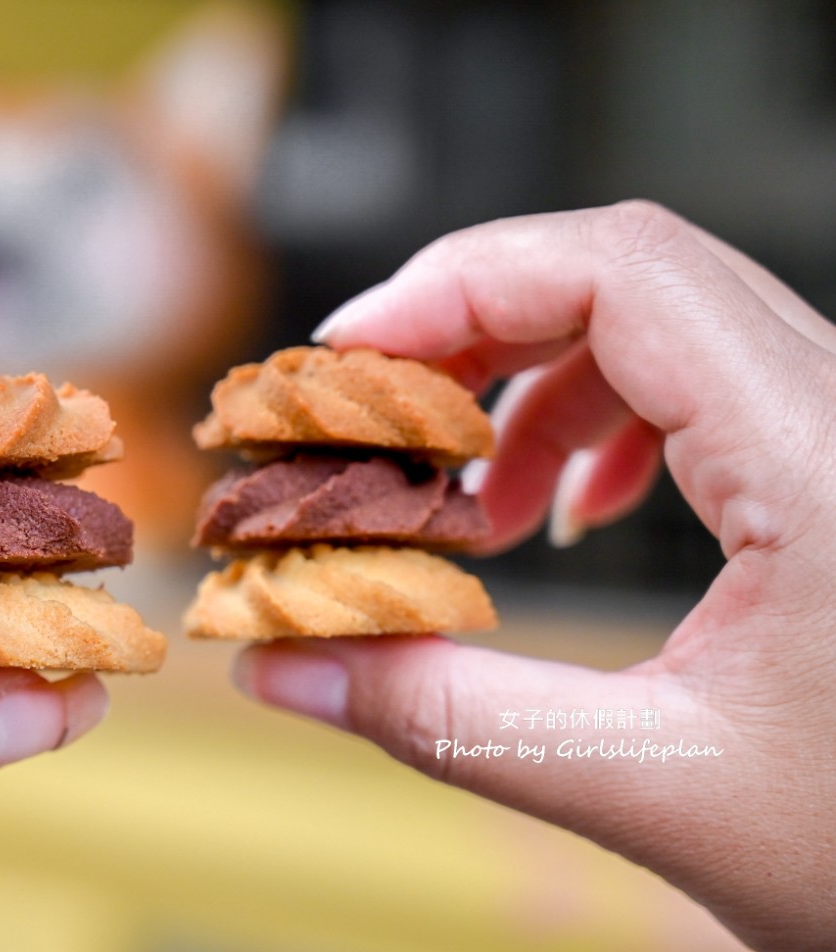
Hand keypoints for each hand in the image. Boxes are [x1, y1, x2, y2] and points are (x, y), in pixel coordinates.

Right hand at [234, 202, 835, 950]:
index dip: (459, 286)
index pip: (625, 274)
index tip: (347, 358)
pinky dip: (598, 416)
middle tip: (370, 411)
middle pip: (631, 273)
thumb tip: (280, 665)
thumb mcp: (656, 789)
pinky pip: (701, 375)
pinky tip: (564, 506)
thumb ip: (452, 717)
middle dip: (471, 325)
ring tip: (466, 492)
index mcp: (826, 464)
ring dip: (531, 380)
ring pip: (663, 318)